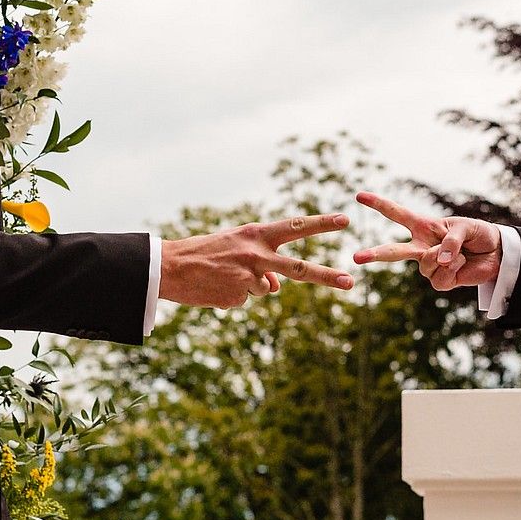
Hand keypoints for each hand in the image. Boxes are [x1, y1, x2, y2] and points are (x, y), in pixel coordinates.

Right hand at [160, 213, 354, 308]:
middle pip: (299, 268)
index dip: (321, 224)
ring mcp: (249, 277)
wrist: (170, 267)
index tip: (344, 220)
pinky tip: (216, 287)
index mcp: (256, 234)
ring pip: (266, 289)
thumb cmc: (205, 253)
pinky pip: (246, 299)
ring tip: (224, 276)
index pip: (295, 226)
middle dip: (327, 276)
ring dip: (249, 286)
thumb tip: (276, 287)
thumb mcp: (237, 247)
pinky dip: (233, 296)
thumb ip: (262, 261)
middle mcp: (256, 254)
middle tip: (350, 282)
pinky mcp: (238, 296)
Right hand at [351, 192, 502, 291]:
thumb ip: (450, 241)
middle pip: (393, 251)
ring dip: (447, 258)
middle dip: (374, 254)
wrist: (496, 254)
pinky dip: (454, 270)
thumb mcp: (466, 228)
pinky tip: (461, 265)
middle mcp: (421, 247)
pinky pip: (439, 278)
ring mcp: (429, 265)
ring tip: (460, 254)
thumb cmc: (478, 234)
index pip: (397, 214)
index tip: (358, 196)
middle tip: (356, 258)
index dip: (378, 204)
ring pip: (425, 265)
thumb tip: (438, 260)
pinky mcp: (440, 281)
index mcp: (424, 227)